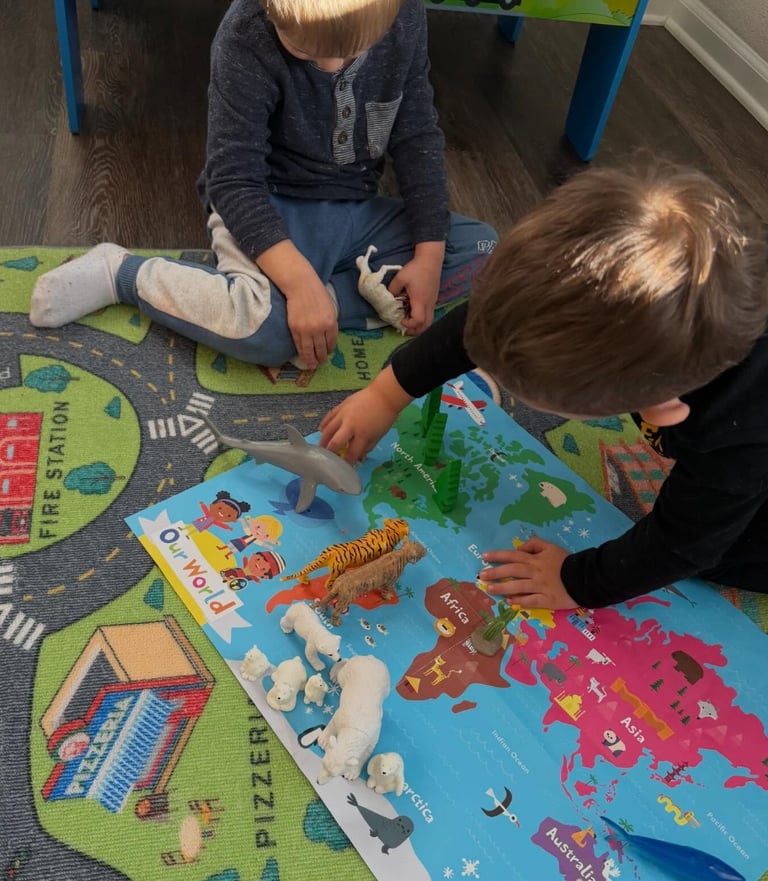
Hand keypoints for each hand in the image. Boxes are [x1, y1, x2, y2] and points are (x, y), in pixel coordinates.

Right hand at [255, 239, 337, 368]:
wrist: (300, 285)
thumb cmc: (316, 294)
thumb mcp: (329, 308)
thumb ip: (330, 323)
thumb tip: (328, 337)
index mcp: (331, 323)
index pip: (331, 342)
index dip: (329, 350)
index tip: (327, 354)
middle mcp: (320, 328)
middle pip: (321, 349)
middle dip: (321, 358)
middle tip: (320, 364)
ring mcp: (307, 330)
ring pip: (309, 350)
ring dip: (311, 360)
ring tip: (312, 365)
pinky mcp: (295, 329)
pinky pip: (299, 345)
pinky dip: (302, 352)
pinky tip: (303, 357)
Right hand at [319, 365, 412, 462]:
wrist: (384, 395)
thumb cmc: (385, 417)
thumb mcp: (379, 435)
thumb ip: (367, 447)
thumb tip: (358, 457)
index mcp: (363, 435)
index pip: (351, 453)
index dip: (346, 463)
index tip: (343, 468)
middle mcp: (351, 425)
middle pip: (335, 442)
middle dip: (330, 453)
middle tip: (327, 459)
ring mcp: (344, 414)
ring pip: (328, 429)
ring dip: (324, 440)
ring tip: (321, 447)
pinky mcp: (341, 406)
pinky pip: (329, 417)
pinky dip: (324, 425)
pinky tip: (321, 430)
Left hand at [389, 242, 443, 334]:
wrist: (431, 259)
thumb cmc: (416, 268)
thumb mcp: (400, 278)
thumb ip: (393, 289)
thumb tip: (390, 298)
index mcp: (420, 300)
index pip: (418, 320)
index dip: (409, 325)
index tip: (401, 321)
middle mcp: (428, 304)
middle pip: (426, 325)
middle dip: (415, 331)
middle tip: (405, 330)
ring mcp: (433, 302)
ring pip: (429, 321)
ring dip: (419, 326)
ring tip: (409, 324)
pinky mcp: (434, 299)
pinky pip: (429, 314)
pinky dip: (422, 318)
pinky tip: (413, 313)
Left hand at [477, 537, 577, 609]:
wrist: (586, 577)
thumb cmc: (567, 561)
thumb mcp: (551, 547)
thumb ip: (534, 544)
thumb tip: (519, 549)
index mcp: (536, 559)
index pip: (513, 555)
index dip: (498, 555)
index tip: (484, 557)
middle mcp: (536, 572)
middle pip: (512, 571)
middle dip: (495, 572)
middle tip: (481, 575)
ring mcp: (541, 587)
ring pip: (518, 587)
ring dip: (502, 588)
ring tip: (490, 589)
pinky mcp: (548, 600)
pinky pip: (531, 601)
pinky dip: (520, 601)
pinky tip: (509, 602)